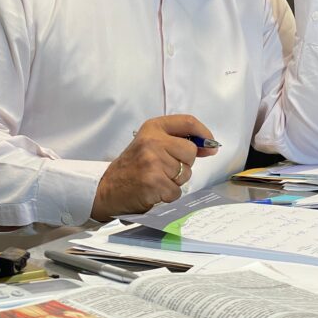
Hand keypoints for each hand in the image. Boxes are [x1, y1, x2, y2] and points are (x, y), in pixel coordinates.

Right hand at [90, 114, 218, 221]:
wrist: (107, 189)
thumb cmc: (132, 166)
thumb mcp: (151, 144)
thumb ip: (178, 141)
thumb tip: (211, 147)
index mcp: (153, 127)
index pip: (188, 122)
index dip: (204, 133)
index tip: (210, 145)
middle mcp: (153, 141)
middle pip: (191, 152)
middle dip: (185, 164)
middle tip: (165, 169)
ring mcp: (153, 161)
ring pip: (186, 173)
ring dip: (175, 181)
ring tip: (156, 179)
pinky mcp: (154, 182)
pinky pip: (177, 191)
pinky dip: (168, 195)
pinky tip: (154, 191)